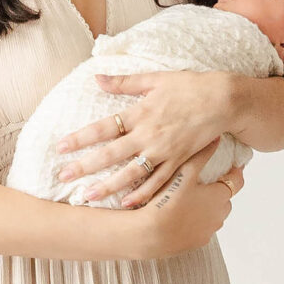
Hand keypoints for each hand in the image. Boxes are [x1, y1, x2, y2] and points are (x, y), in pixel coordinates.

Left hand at [56, 70, 238, 208]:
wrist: (224, 100)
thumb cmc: (189, 86)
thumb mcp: (155, 79)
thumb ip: (124, 82)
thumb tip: (97, 78)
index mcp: (140, 113)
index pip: (103, 128)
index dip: (80, 138)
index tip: (60, 147)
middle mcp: (149, 135)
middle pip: (111, 155)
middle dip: (85, 167)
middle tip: (63, 177)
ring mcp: (164, 152)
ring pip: (131, 174)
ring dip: (109, 187)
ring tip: (88, 197)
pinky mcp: (179, 162)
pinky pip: (158, 182)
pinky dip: (142, 194)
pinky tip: (127, 205)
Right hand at [119, 152, 243, 257]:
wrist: (149, 234)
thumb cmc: (167, 200)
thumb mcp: (184, 172)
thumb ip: (202, 154)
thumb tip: (216, 137)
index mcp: (220, 196)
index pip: (237, 181)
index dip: (235, 172)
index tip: (232, 166)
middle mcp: (219, 215)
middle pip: (225, 199)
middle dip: (217, 190)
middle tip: (203, 182)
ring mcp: (209, 231)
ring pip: (213, 215)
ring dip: (206, 208)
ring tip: (188, 199)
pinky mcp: (197, 242)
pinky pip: (201, 229)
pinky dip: (195, 222)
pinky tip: (180, 216)